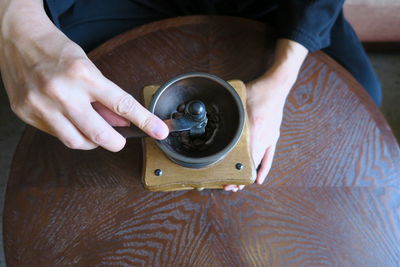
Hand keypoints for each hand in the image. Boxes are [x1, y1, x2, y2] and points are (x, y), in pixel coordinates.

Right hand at [0, 0, 167, 151]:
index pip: (122, 105)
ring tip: (92, 129)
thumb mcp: (89, 67)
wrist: (17, 38)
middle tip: (120, 141)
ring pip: (77, 142)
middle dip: (116, 143)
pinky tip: (68, 120)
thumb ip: (105, 98)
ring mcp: (41, 105)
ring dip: (92, 142)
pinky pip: (56, 135)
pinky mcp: (26, 114)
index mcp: (83, 75)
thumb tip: (123, 122)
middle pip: (99, 135)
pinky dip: (69, 132)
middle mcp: (62, 92)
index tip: (159, 132)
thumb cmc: (56, 50)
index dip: (145, 121)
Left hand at [224, 39, 307, 191]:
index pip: (244, 158)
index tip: (226, 182)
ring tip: (238, 186)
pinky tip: (258, 179)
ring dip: (248, 175)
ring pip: (258, 163)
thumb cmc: (257, 91)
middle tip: (227, 187)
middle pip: (250, 164)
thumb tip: (205, 115)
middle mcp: (264, 137)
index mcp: (254, 129)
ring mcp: (270, 138)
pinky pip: (269, 157)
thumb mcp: (237, 101)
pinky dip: (263, 169)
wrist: (277, 86)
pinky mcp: (273, 137)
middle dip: (238, 178)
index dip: (235, 173)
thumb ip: (226, 112)